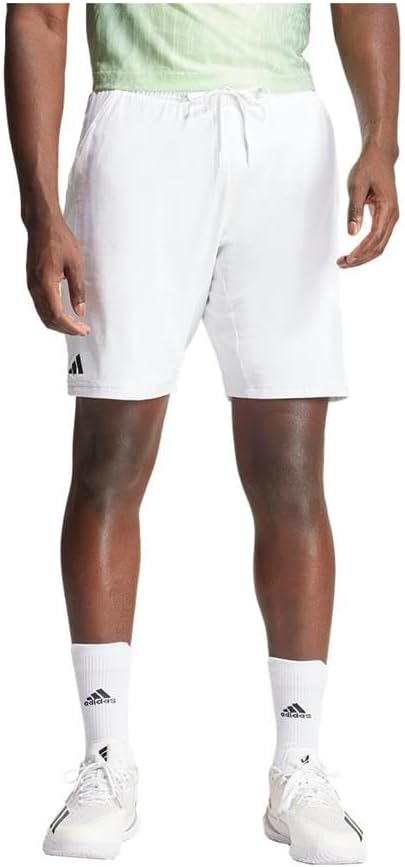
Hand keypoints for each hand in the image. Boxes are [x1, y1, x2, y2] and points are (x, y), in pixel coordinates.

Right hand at [26, 214, 89, 335]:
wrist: (42, 224)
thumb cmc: (59, 239)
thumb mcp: (75, 264)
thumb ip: (78, 290)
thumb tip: (80, 311)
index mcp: (45, 283)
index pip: (57, 315)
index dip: (71, 327)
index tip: (84, 330)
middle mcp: (35, 287)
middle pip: (48, 319)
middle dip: (66, 329)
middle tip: (83, 330)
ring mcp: (31, 285)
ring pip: (43, 314)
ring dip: (59, 323)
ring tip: (76, 324)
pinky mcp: (32, 282)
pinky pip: (40, 305)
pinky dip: (52, 315)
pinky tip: (65, 313)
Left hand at [337, 144, 398, 267]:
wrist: (380, 156)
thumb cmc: (368, 167)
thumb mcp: (356, 187)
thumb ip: (354, 210)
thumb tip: (352, 232)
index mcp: (387, 208)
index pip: (375, 237)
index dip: (361, 250)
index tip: (348, 258)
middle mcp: (393, 215)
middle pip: (379, 246)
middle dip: (361, 258)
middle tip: (342, 263)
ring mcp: (391, 217)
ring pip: (379, 245)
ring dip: (363, 256)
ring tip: (345, 261)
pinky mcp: (385, 217)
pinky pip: (378, 239)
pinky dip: (367, 249)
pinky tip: (355, 253)